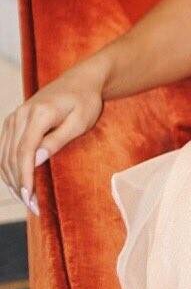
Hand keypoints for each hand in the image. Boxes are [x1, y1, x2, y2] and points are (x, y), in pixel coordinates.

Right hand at [0, 65, 105, 215]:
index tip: (29, 198)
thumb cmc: (86, 102)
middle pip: (11, 156)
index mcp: (38, 114)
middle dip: (19, 184)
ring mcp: (14, 118)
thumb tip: (35, 161)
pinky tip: (18, 184)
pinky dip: (8, 168)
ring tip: (27, 200)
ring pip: (4, 155)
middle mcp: (21, 115)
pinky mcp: (13, 122)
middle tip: (33, 207)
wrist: (81, 81)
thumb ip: (57, 140)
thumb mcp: (80, 122)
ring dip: (12, 179)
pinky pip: (4, 149)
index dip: (25, 177)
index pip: (24, 152)